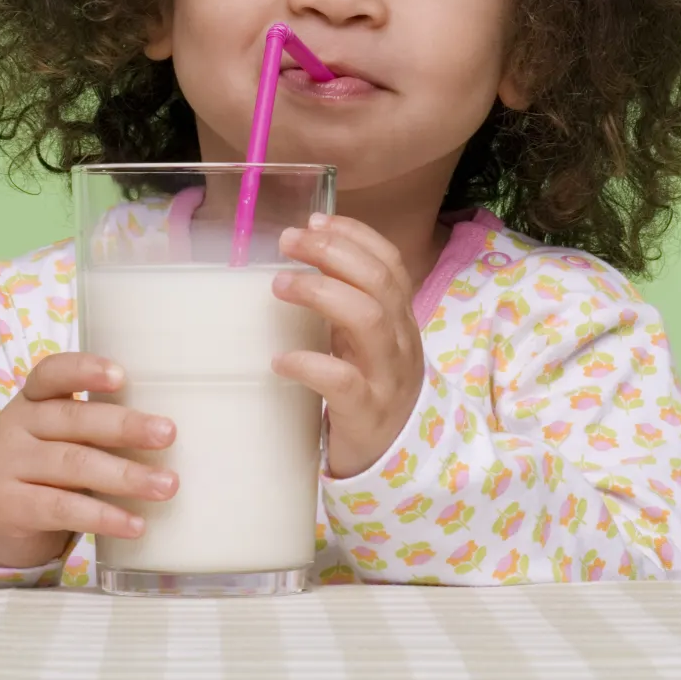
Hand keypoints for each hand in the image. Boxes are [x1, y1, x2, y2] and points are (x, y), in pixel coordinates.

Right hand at [0, 352, 177, 569]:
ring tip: (167, 486)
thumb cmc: (51, 469)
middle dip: (126, 427)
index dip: (84, 370)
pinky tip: (135, 525)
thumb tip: (173, 433)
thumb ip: (102, 427)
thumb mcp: (68, 438)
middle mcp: (16, 425)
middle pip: (74, 419)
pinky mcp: (8, 506)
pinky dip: (103, 517)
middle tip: (169, 434)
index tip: (121, 376)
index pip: (52, 373)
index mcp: (35, 399)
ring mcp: (7, 465)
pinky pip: (62, 509)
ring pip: (73, 465)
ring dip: (126, 476)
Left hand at [273, 213, 425, 478]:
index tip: (315, 220)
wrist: (401, 460)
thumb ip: (348, 306)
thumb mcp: (368, 343)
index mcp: (401, 318)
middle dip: (333, 252)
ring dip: (322, 293)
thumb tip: (302, 259)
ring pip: (367, 321)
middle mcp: (400, 340)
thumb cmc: (373, 390)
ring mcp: (387, 376)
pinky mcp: (367, 413)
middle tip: (288, 241)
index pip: (390, 262)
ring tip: (279, 285)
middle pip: (378, 281)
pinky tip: (280, 359)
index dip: (355, 235)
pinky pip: (343, 383)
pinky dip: (310, 364)